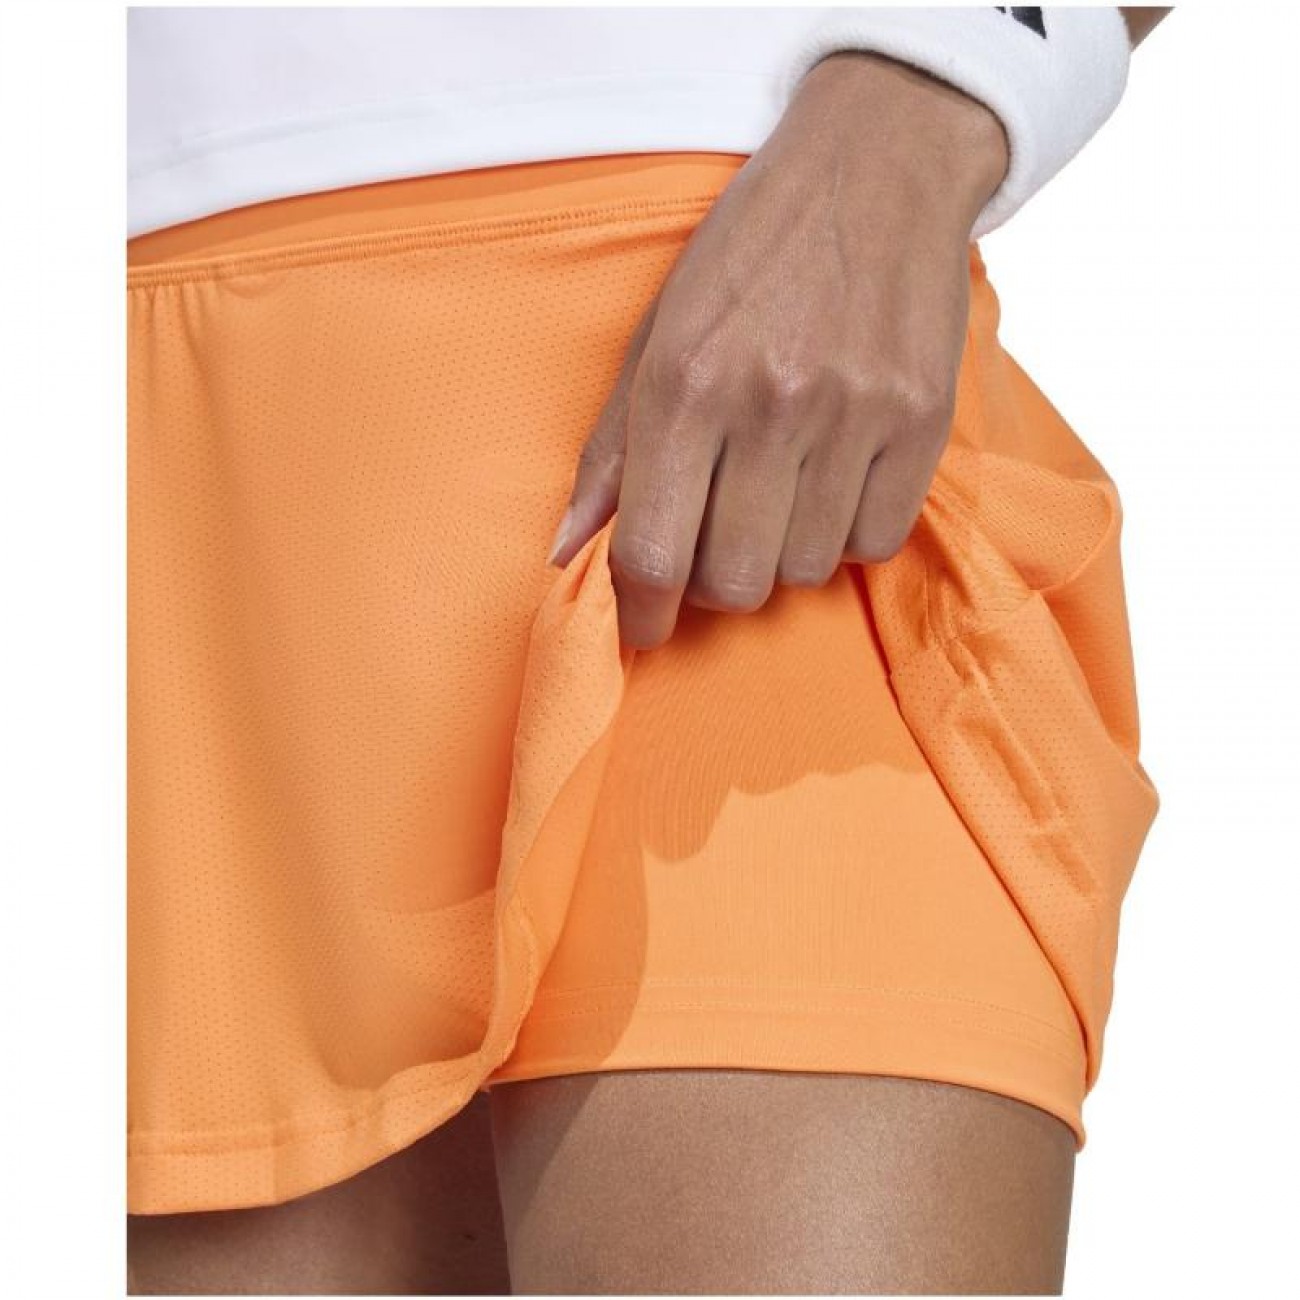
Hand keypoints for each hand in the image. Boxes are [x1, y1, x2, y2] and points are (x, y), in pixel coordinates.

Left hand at [547, 51, 1008, 650]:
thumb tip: (568, 551)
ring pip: (804, 570)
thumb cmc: (750, 253)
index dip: (641, 613)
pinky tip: (833, 483)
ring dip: (781, 553)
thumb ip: (612, 450)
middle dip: (714, 582)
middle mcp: (770, 404)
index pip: (653, 551)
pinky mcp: (921, 422)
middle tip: (717, 539)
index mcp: (686, 382)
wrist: (876, 167)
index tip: (643, 628)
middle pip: (734, 582)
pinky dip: (845, 534)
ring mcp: (854, 415)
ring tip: (780, 493)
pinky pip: (873, 544)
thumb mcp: (658, 333)